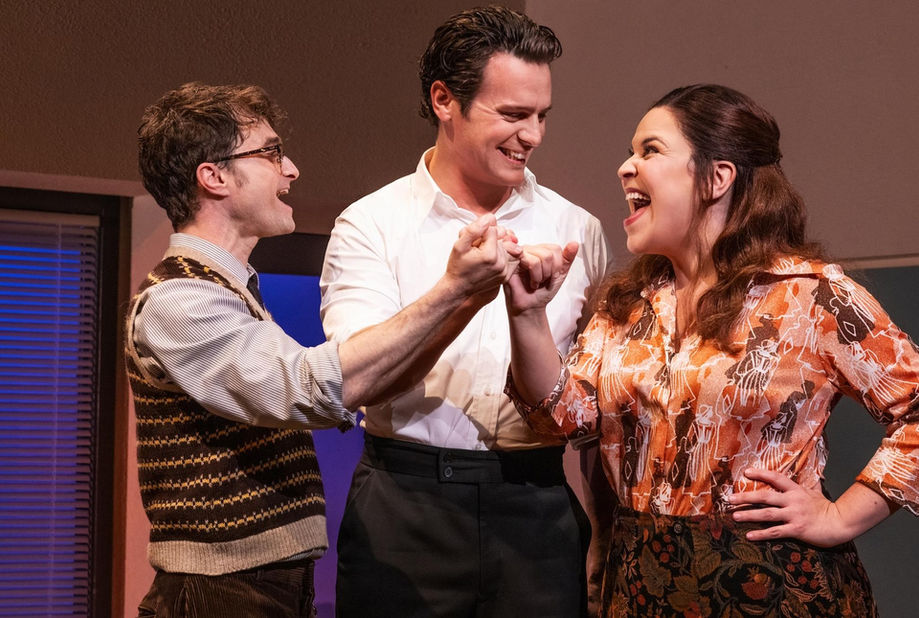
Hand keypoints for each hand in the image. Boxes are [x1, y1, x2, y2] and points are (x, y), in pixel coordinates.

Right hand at [446, 214, 519, 300]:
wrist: (459, 287)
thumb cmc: (458, 267)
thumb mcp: (459, 245)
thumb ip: (474, 230)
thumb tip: (489, 218)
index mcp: (490, 255)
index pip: (493, 229)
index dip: (481, 232)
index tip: (474, 241)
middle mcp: (500, 263)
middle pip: (501, 237)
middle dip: (489, 238)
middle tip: (477, 248)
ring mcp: (505, 271)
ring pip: (506, 245)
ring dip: (496, 246)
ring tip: (483, 254)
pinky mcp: (506, 275)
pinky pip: (511, 256)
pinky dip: (503, 254)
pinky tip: (492, 258)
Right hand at [504, 242, 578, 314]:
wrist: (530, 307)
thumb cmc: (542, 291)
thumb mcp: (560, 274)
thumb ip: (567, 259)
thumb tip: (574, 244)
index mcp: (540, 250)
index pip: (555, 248)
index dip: (557, 266)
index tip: (551, 276)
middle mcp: (529, 250)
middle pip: (549, 253)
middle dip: (550, 272)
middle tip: (543, 281)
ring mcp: (519, 254)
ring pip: (542, 257)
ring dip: (542, 275)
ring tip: (536, 282)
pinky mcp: (512, 261)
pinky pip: (531, 261)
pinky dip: (535, 276)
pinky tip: (530, 282)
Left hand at [729, 468, 850, 546]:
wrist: (842, 523)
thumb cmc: (827, 508)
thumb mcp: (814, 492)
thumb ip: (803, 485)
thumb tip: (801, 476)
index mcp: (796, 490)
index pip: (776, 478)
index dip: (761, 474)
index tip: (746, 472)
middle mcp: (793, 501)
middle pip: (765, 497)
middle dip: (746, 497)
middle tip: (730, 498)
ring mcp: (794, 515)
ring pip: (767, 514)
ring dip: (749, 515)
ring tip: (735, 515)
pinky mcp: (797, 529)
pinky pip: (776, 532)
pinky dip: (761, 534)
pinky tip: (750, 535)